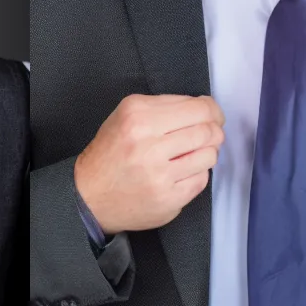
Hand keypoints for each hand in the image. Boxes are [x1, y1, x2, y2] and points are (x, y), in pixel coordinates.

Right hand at [73, 94, 224, 235]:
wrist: (90, 196)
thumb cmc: (111, 153)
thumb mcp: (125, 115)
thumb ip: (163, 107)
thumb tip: (203, 108)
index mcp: (139, 117)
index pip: (196, 108)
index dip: (213, 110)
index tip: (214, 115)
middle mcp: (148, 145)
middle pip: (206, 131)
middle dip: (215, 132)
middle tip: (210, 134)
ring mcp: (159, 175)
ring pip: (208, 156)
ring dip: (208, 153)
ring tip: (194, 153)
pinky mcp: (168, 199)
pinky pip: (201, 180)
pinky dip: (198, 173)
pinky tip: (184, 171)